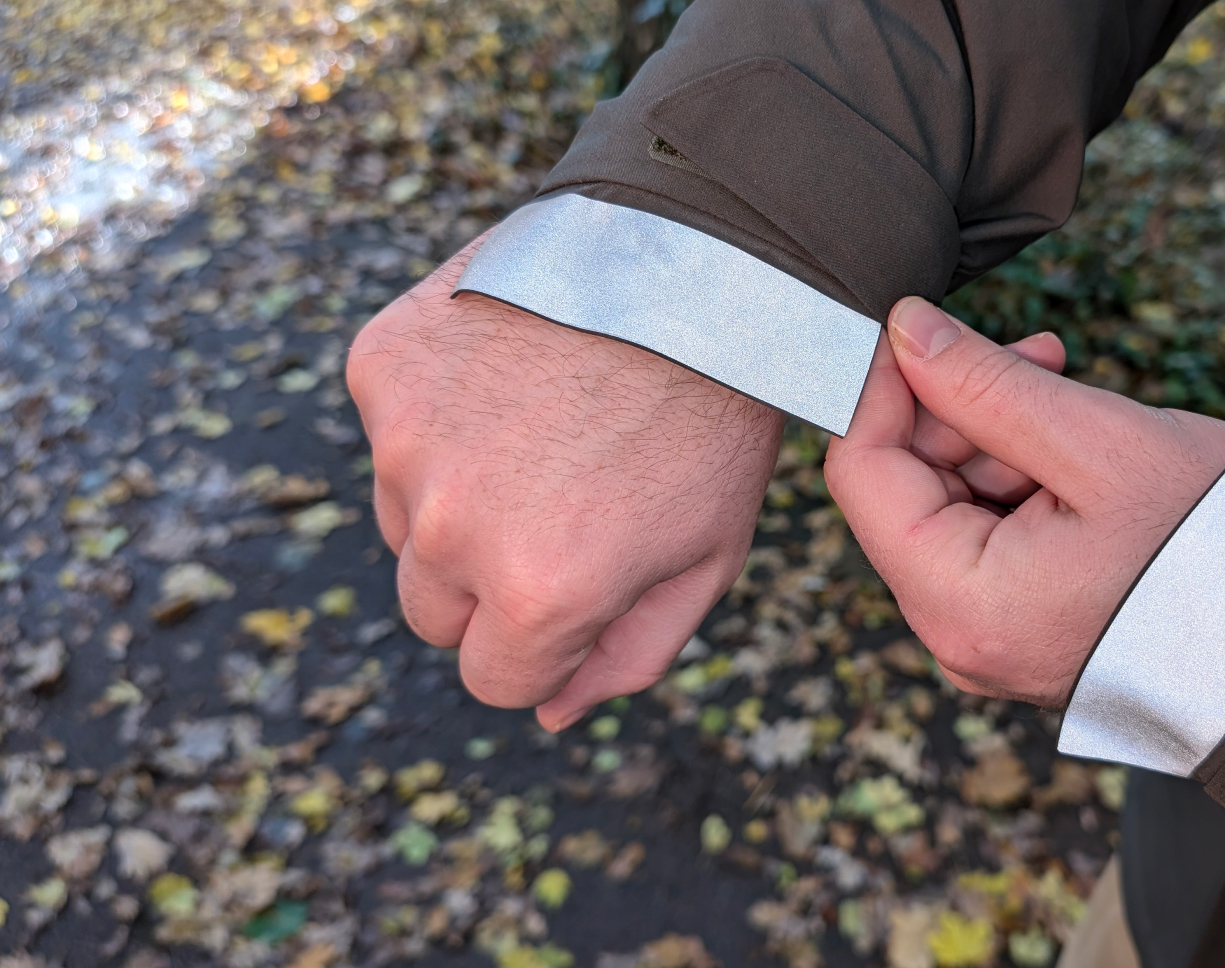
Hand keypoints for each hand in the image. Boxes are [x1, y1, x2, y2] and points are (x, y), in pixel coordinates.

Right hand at [347, 235, 783, 729]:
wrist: (692, 264)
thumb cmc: (714, 421)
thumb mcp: (707, 557)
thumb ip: (627, 656)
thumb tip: (550, 715)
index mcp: (540, 592)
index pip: (494, 678)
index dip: (545, 642)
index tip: (582, 588)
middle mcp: (453, 528)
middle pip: (434, 612)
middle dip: (491, 583)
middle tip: (564, 505)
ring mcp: (406, 442)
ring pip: (406, 523)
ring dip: (457, 499)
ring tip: (544, 430)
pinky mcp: (381, 367)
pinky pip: (392, 433)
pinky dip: (437, 418)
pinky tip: (511, 376)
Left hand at [824, 297, 1224, 706]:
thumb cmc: (1216, 545)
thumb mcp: (1097, 443)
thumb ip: (985, 385)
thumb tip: (902, 330)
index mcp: (961, 602)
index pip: (862, 474)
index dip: (882, 387)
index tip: (921, 326)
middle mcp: (959, 635)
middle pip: (904, 491)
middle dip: (956, 407)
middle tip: (1034, 355)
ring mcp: (989, 639)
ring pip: (949, 507)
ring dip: (995, 435)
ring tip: (1070, 389)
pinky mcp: (1023, 629)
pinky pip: (989, 538)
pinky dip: (1019, 479)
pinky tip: (1074, 443)